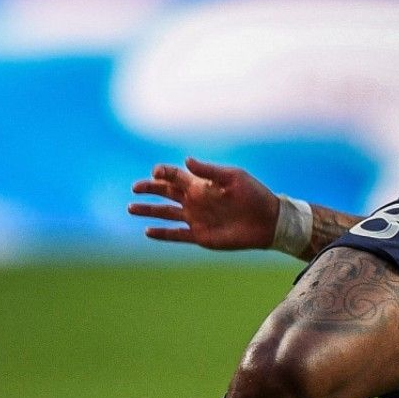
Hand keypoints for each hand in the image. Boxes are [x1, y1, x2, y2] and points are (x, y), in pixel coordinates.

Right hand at [127, 158, 279, 249]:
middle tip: (134, 188)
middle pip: (166, 193)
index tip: (155, 172)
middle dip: (150, 189)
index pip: (175, 176)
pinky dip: (162, 234)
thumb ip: (209, 171)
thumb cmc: (253, 194)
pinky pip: (176, 234)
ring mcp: (196, 218)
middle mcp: (195, 200)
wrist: (267, 221)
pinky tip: (147, 231)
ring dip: (149, 211)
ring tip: (131, 208)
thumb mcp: (233, 177)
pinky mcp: (200, 236)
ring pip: (166, 214)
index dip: (163, 173)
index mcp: (201, 184)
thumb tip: (186, 161)